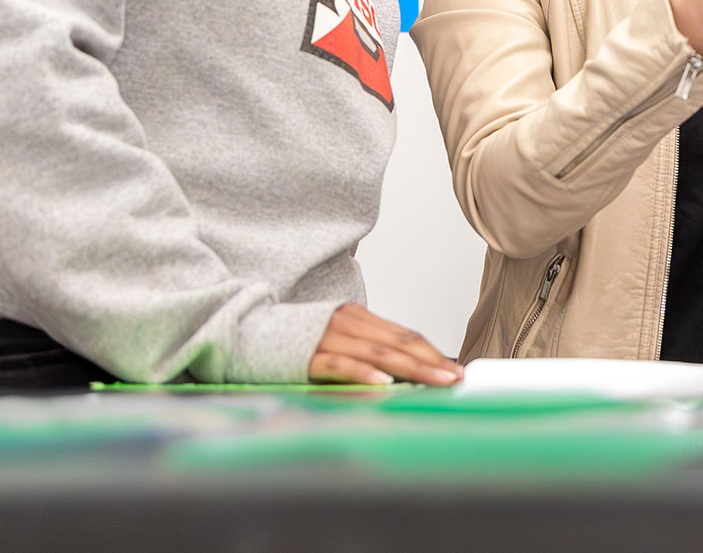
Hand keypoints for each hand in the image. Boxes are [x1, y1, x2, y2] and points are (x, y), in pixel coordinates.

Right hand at [307, 303, 461, 385]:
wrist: (245, 329)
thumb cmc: (297, 339)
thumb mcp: (337, 337)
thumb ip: (365, 348)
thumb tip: (400, 371)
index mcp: (357, 318)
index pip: (404, 335)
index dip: (432, 352)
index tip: (456, 369)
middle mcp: (347, 323)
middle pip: (398, 343)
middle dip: (431, 362)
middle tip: (456, 379)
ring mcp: (328, 338)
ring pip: (377, 354)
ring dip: (411, 368)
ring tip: (435, 381)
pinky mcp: (307, 356)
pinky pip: (340, 365)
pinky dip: (364, 374)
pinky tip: (383, 385)